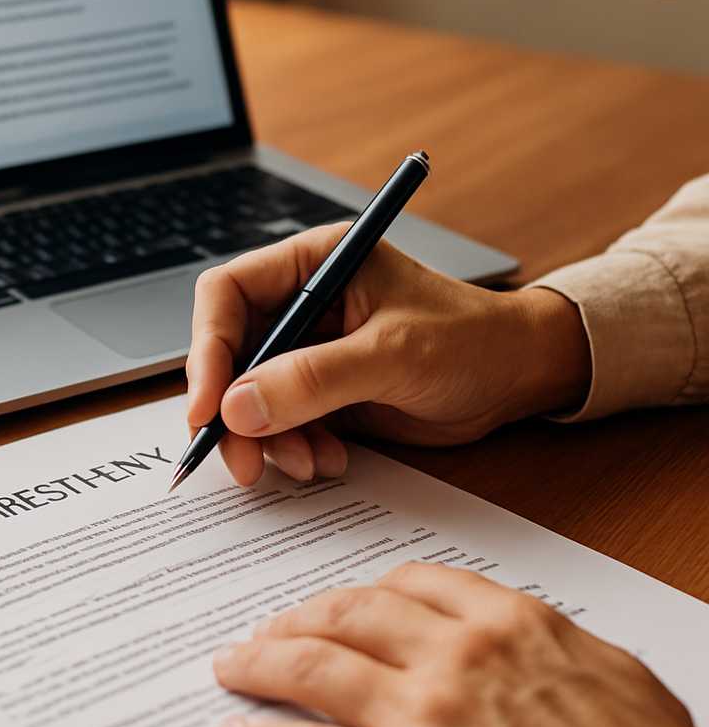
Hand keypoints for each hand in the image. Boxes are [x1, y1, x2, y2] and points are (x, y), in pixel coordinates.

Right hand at [187, 226, 591, 484]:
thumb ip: (314, 378)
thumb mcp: (393, 354)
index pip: (228, 294)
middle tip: (242, 459)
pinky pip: (281, 423)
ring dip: (267, 438)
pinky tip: (329, 460)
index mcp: (314, 263)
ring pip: (251, 396)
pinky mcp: (321, 390)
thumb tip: (237, 407)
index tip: (209, 407)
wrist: (517, 378)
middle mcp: (302, 302)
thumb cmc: (470, 340)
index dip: (208, 349)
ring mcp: (309, 349)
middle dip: (233, 409)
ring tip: (307, 463)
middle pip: (231, 352)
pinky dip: (293, 448)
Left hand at [213, 563, 708, 726]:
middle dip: (298, 619)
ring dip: (263, 664)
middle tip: (264, 628)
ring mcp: (421, 720)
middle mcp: (454, 658)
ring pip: (316, 669)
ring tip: (233, 666)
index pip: (414, 581)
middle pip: (349, 616)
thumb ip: (538, 640)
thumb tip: (494, 634)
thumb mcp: (608, 673)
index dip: (366, 590)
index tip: (343, 603)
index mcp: (506, 623)